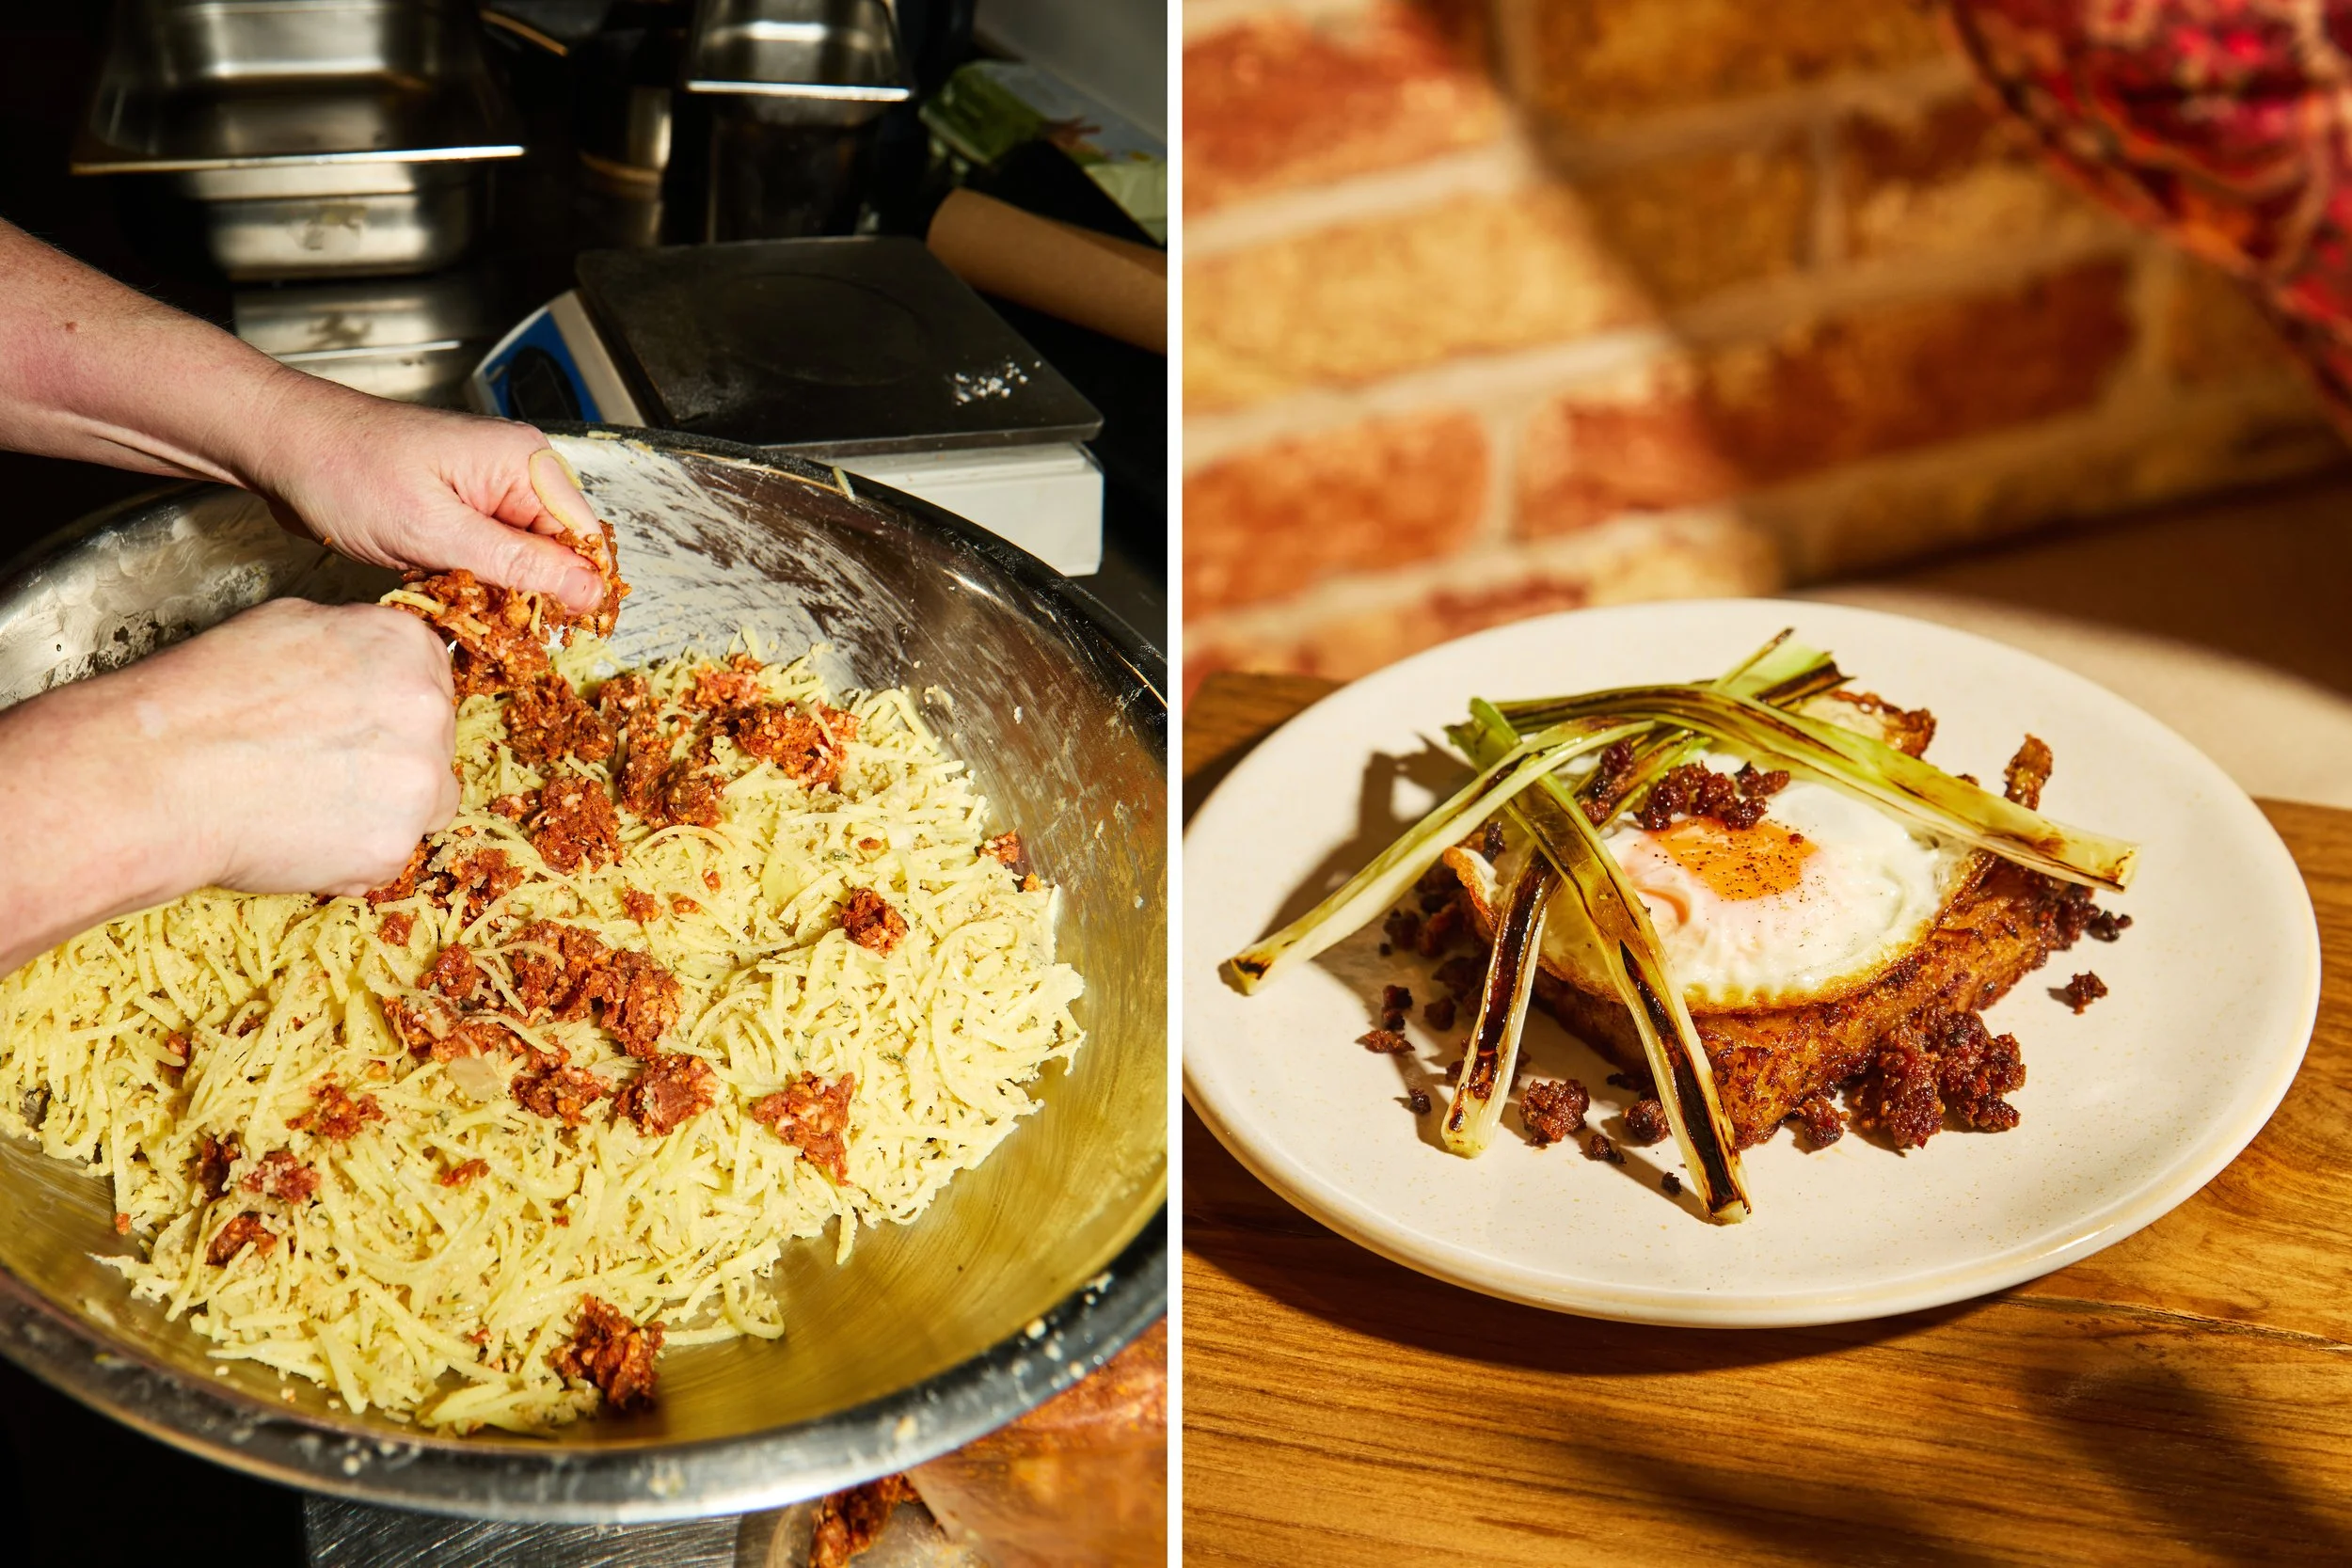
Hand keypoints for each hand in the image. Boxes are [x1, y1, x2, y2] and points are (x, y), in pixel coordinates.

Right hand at [0, 600, 456, 974]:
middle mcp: (427, 710)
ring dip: (382, 809)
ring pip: (425, 803)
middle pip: (436, 743)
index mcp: (406, 646)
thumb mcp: (284, 625)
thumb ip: (350, 642)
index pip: (432, 680)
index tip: (357, 724)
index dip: (390, 707)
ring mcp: (418, 781)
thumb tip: (367, 662)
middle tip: (324, 768)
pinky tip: (299, 837)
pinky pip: (389, 855)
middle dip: (392, 758)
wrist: (156, 772)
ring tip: (307, 804)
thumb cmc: (203, 695)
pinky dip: (353, 856)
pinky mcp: (393, 844)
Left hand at [247, 385, 606, 615]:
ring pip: (521, 561)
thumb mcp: (435, 529)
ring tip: (453, 598)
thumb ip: (519, 562)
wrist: (280, 447)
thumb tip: (588, 590)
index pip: (586, 538)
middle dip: (530, 594)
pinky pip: (487, 557)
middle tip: (490, 622)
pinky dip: (469, 582)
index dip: (576, 589)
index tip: (550, 629)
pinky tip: (439, 588)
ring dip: (495, 593)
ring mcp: (485, 491)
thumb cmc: (343, 469)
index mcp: (522, 462)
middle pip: (558, 552)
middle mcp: (512, 472)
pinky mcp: (458, 510)